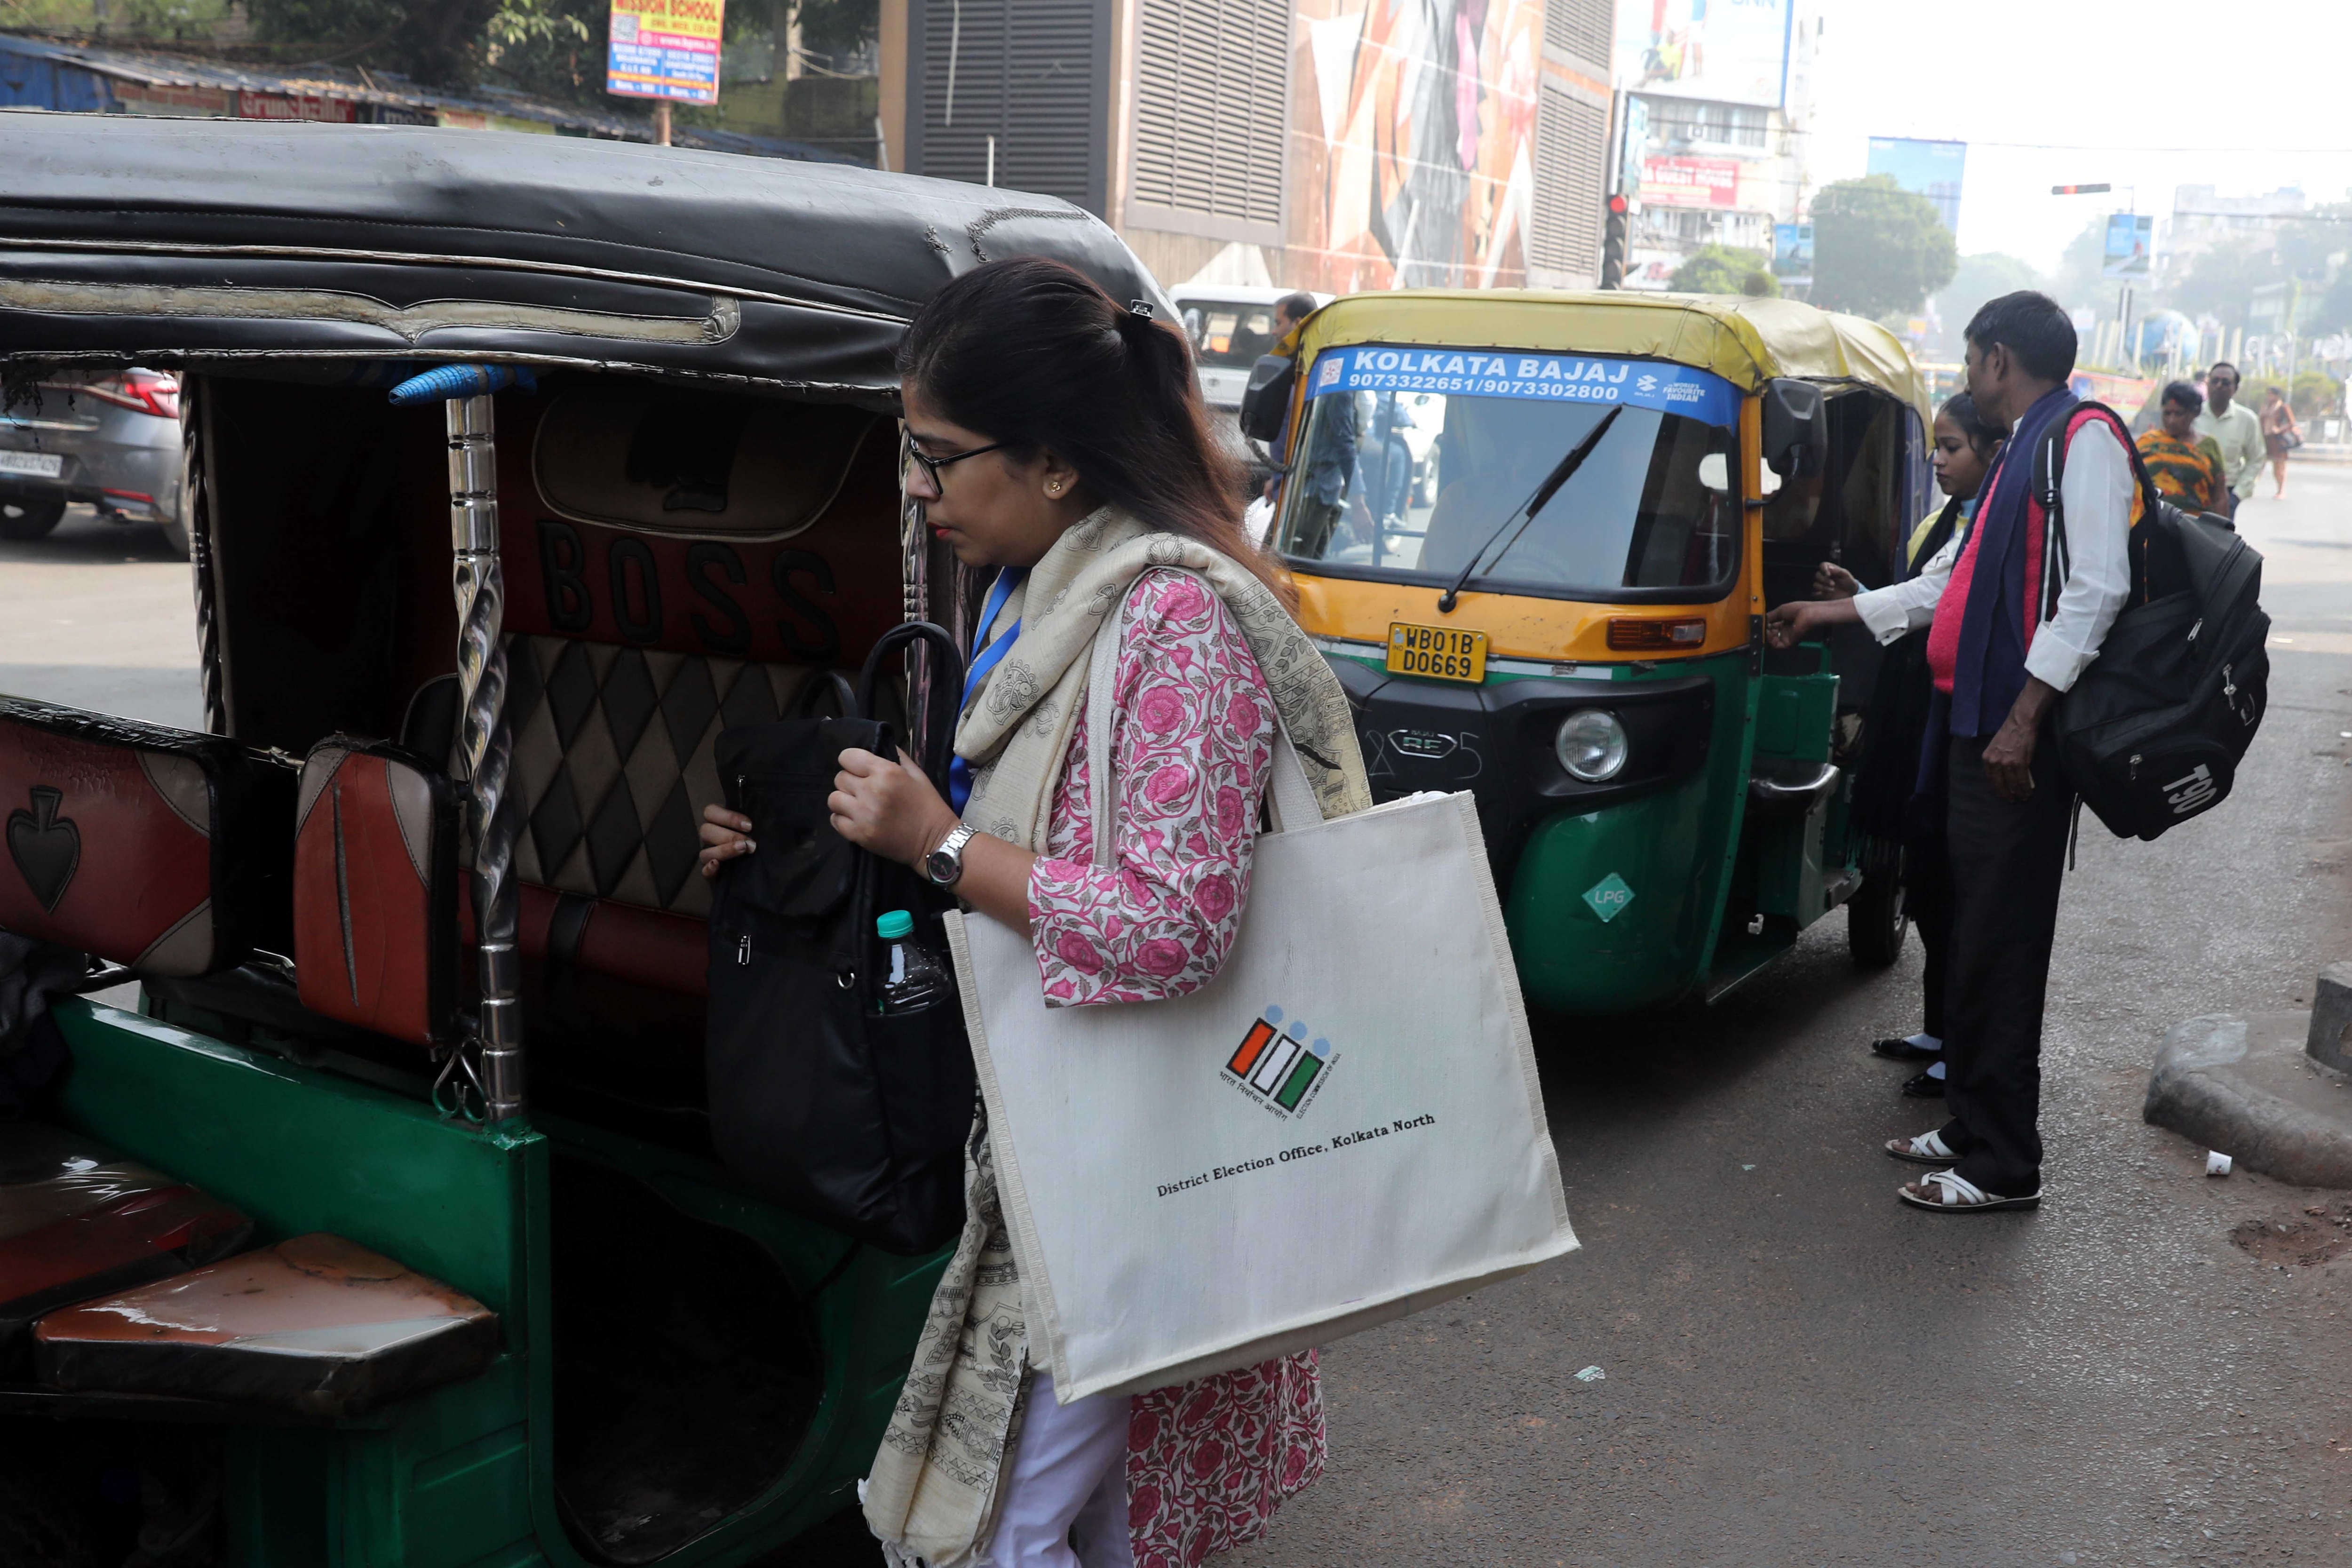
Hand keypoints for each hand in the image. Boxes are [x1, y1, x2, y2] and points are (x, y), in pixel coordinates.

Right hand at [698, 805, 753, 877]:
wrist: (760, 868)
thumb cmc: (756, 841)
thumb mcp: (754, 829)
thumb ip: (751, 823)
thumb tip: (756, 822)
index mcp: (718, 821)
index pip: (711, 812)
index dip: (729, 817)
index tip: (749, 826)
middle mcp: (710, 837)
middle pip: (706, 830)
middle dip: (729, 836)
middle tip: (749, 843)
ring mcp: (708, 855)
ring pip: (704, 851)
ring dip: (723, 850)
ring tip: (743, 850)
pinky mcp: (710, 873)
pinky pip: (703, 871)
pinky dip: (709, 868)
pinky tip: (717, 865)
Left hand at [830, 748, 960, 869]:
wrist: (935, 840)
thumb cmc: (927, 805)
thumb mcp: (917, 774)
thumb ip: (894, 757)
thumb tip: (875, 748)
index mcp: (886, 772)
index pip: (847, 757)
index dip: (852, 762)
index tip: (859, 770)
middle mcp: (871, 791)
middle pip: (840, 778)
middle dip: (850, 782)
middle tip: (864, 791)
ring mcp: (863, 814)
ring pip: (833, 799)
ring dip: (843, 800)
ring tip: (857, 805)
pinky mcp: (859, 834)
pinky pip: (835, 820)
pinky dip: (842, 819)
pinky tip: (856, 819)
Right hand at [1763, 601, 1818, 648]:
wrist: (1808, 615)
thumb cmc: (1798, 610)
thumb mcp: (1781, 610)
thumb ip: (1771, 616)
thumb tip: (1762, 620)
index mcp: (1786, 622)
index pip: (1773, 626)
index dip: (1766, 625)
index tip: (1762, 622)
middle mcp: (1786, 630)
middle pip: (1772, 634)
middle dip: (1766, 631)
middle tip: (1764, 627)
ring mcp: (1788, 637)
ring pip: (1773, 641)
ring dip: (1768, 636)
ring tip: (1767, 630)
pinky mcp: (1789, 643)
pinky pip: (1777, 645)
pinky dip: (1771, 641)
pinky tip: (1770, 633)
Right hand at [1812, 561, 1859, 598]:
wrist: (1850, 593)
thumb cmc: (1848, 581)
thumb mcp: (1845, 575)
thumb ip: (1838, 571)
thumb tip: (1829, 568)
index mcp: (1830, 569)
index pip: (1822, 565)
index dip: (1823, 569)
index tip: (1828, 574)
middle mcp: (1824, 576)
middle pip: (1817, 575)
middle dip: (1824, 580)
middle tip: (1833, 584)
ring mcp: (1822, 585)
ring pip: (1815, 584)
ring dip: (1823, 587)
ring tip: (1832, 590)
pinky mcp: (1821, 593)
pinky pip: (1814, 593)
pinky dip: (1818, 593)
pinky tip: (1825, 594)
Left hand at [1982, 679, 2055, 801]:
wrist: (2020, 722)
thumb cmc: (2010, 734)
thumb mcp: (1997, 748)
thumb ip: (1998, 762)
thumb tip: (2005, 777)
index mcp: (1987, 758)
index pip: (1991, 779)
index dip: (1997, 789)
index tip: (2003, 795)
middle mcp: (1993, 761)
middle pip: (1999, 783)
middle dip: (2006, 794)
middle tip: (2012, 800)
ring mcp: (2005, 762)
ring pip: (2012, 783)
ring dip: (2018, 792)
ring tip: (2023, 797)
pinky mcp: (2018, 762)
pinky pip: (2021, 779)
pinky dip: (2025, 787)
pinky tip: (2028, 792)